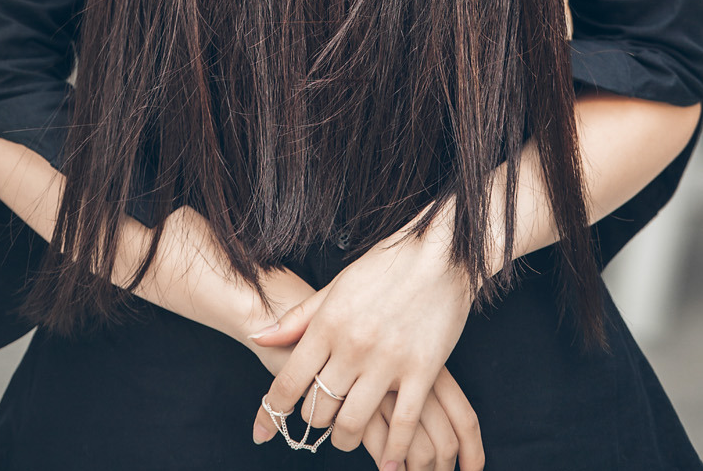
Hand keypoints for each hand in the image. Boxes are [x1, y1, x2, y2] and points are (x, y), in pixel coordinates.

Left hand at [248, 224, 481, 469]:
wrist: (443, 252)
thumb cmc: (386, 266)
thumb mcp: (337, 285)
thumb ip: (298, 318)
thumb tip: (259, 338)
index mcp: (329, 323)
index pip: (290, 380)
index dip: (272, 411)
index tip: (263, 430)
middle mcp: (354, 345)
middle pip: (318, 408)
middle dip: (313, 423)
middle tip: (319, 420)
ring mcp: (388, 361)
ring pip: (353, 423)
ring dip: (344, 439)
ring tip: (346, 435)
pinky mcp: (423, 371)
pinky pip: (402, 425)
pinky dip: (393, 451)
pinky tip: (389, 462)